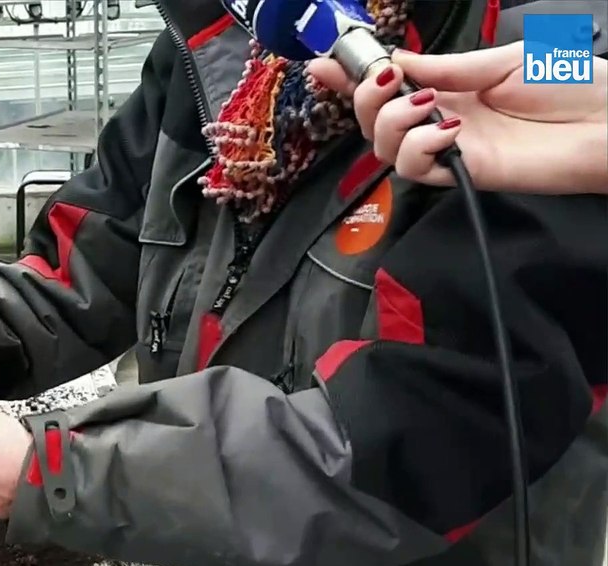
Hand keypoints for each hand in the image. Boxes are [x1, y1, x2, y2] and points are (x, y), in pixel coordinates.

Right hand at [308, 43, 607, 194]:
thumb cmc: (573, 86)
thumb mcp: (503, 61)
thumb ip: (447, 67)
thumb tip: (399, 62)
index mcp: (452, 89)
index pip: (390, 86)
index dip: (352, 78)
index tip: (323, 64)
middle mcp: (442, 120)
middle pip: (373, 120)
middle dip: (364, 96)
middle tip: (387, 78)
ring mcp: (450, 148)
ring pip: (384, 147)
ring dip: (391, 121)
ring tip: (426, 103)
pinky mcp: (462, 173)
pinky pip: (414, 168)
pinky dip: (417, 147)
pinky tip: (444, 130)